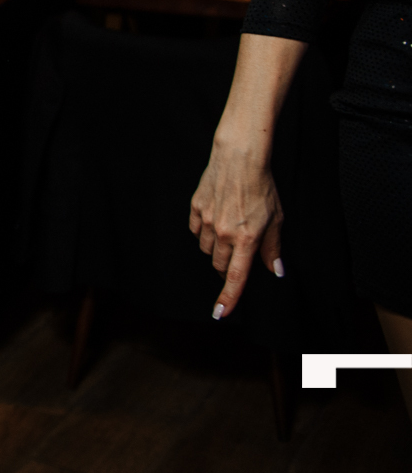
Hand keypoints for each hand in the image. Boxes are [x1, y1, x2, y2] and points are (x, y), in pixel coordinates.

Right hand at [189, 137, 283, 318]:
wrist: (239, 158)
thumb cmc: (262, 187)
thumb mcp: (277, 219)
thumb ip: (274, 248)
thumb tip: (275, 270)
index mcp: (246, 239)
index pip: (236, 277)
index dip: (229, 298)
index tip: (220, 314)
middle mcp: (223, 233)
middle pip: (218, 265)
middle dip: (227, 267)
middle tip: (238, 257)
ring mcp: (206, 221)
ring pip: (206, 249)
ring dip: (216, 249)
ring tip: (228, 233)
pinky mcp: (196, 208)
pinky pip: (196, 231)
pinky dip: (204, 232)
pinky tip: (214, 221)